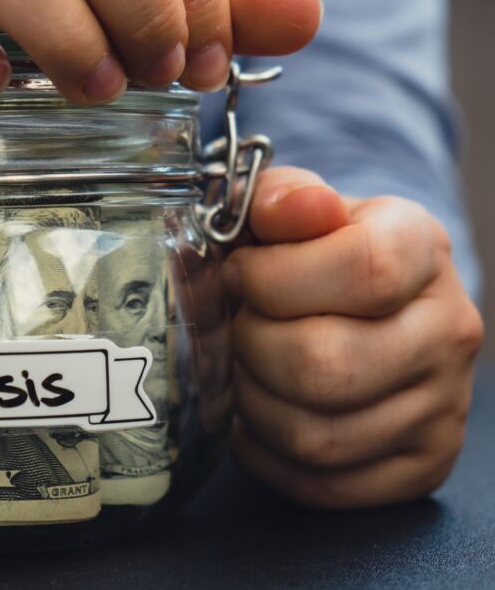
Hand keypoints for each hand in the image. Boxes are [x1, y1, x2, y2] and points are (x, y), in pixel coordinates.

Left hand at [224, 167, 483, 508]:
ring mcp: (442, 406)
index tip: (240, 274)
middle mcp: (448, 331)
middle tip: (233, 328)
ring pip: (316, 436)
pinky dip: (265, 456)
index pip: (362, 270)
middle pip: (325, 364)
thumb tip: (289, 208)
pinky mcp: (419, 465)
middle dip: (248, 346)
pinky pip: (321, 484)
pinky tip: (253, 417)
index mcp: (421, 249)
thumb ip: (280, 198)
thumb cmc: (316, 254)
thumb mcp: (297, 209)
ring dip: (250, 405)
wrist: (371, 302)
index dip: (272, 277)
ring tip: (240, 370)